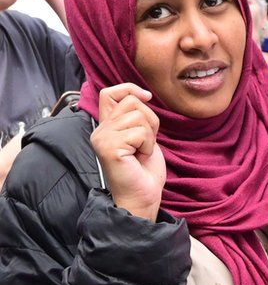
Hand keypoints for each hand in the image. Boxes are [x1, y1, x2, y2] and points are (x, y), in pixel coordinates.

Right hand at [90, 84, 165, 220]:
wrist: (142, 195)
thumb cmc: (144, 168)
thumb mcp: (142, 135)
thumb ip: (136, 116)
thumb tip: (142, 95)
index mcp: (107, 126)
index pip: (109, 92)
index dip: (129, 88)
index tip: (147, 97)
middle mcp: (100, 130)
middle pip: (132, 102)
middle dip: (150, 120)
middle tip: (145, 143)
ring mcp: (102, 139)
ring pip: (138, 116)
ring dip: (150, 135)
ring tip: (141, 151)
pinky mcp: (109, 148)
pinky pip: (140, 132)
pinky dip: (148, 145)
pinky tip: (139, 158)